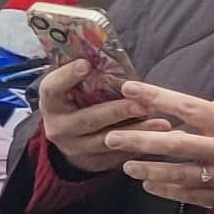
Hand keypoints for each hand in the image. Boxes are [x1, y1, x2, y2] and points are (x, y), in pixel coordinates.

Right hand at [33, 55, 150, 178]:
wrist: (71, 140)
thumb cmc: (78, 105)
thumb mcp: (73, 91)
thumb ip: (86, 77)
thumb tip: (107, 50)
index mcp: (51, 104)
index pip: (52, 88)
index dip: (67, 76)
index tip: (86, 64)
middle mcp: (58, 128)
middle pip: (87, 119)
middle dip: (116, 111)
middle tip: (142, 104)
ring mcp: (75, 148)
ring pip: (108, 141)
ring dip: (137, 131)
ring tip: (162, 123)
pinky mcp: (94, 163)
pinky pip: (119, 156)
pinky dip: (142, 147)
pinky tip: (162, 139)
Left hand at [103, 86, 213, 213]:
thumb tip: (196, 108)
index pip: (186, 107)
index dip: (155, 97)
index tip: (129, 89)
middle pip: (173, 144)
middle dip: (139, 140)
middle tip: (111, 137)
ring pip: (177, 174)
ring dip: (148, 170)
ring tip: (125, 166)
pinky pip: (188, 195)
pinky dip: (166, 191)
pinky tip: (148, 185)